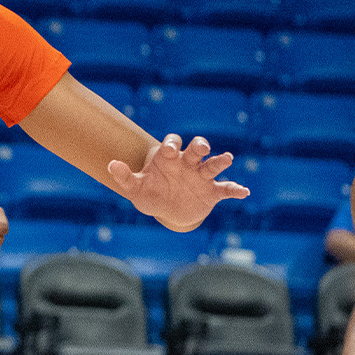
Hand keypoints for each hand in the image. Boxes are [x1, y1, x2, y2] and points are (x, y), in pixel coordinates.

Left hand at [106, 134, 248, 231]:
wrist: (167, 211)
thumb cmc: (150, 193)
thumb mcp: (135, 188)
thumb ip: (124, 177)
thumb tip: (111, 164)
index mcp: (169, 159)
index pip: (172, 144)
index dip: (172, 144)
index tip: (170, 150)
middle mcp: (188, 164)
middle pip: (197, 149)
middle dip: (200, 146)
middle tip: (201, 148)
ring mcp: (201, 177)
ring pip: (213, 165)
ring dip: (220, 161)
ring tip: (226, 159)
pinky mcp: (212, 191)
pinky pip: (226, 188)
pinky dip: (235, 189)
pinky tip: (243, 192)